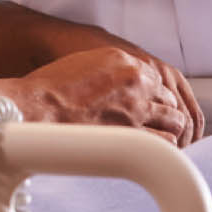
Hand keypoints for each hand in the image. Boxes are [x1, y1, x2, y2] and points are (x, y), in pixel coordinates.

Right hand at [12, 46, 204, 146]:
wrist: (38, 107)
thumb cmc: (51, 88)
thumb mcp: (86, 63)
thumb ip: (111, 71)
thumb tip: (120, 86)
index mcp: (124, 61)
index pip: (157, 79)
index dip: (156, 96)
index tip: (151, 105)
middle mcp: (136, 81)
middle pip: (169, 98)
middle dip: (166, 111)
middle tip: (159, 123)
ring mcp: (137, 107)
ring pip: (173, 119)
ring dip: (170, 129)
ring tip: (163, 137)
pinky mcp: (133, 133)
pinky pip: (165, 142)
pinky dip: (165, 146)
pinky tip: (156, 150)